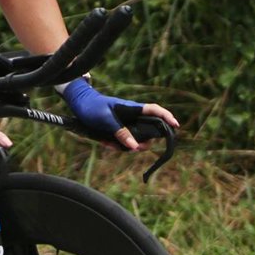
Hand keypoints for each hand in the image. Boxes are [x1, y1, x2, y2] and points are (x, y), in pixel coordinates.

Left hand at [61, 78, 179, 150]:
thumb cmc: (93, 107)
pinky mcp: (118, 130)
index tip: (175, 126)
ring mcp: (125, 124)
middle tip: (136, 148)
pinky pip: (123, 141)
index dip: (166, 117)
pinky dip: (115, 145)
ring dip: (126, 145)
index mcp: (132, 109)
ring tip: (110, 144)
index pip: (154, 110)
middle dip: (144, 141)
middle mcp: (132, 116)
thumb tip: (135, 147)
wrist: (78, 105)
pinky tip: (105, 142)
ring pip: (135, 139)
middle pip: (149, 130)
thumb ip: (120, 132)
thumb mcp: (105, 120)